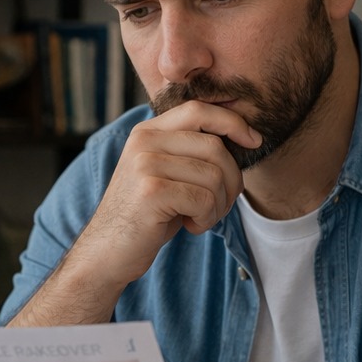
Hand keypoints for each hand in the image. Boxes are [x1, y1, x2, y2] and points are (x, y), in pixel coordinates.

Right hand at [10, 102, 259, 326]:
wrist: (107, 251)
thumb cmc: (145, 215)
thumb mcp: (164, 172)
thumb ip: (189, 150)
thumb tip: (243, 135)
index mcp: (147, 132)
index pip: (199, 109)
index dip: (232, 122)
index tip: (254, 141)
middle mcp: (144, 141)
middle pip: (215, 147)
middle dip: (231, 180)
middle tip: (218, 205)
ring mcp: (145, 164)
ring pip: (214, 175)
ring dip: (218, 205)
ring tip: (199, 218)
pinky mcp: (151, 191)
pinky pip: (204, 199)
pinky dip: (206, 218)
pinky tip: (190, 226)